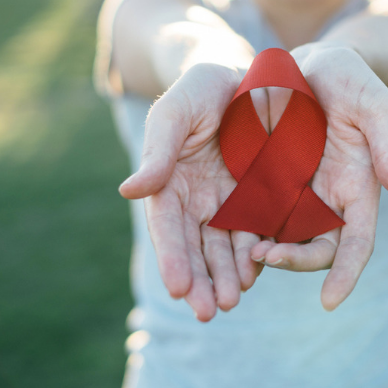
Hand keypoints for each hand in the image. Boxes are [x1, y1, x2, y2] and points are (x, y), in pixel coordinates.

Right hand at [118, 63, 265, 320]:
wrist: (244, 75)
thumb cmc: (199, 89)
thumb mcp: (176, 111)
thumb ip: (159, 150)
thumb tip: (129, 190)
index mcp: (168, 183)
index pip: (167, 228)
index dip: (172, 257)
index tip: (178, 287)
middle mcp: (195, 200)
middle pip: (195, 248)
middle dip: (201, 281)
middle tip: (209, 312)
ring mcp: (227, 201)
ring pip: (225, 248)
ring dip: (227, 277)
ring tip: (233, 300)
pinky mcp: (259, 198)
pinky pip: (257, 231)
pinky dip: (256, 255)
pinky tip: (259, 274)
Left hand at [249, 43, 387, 310]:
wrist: (308, 61)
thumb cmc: (350, 78)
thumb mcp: (375, 105)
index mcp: (358, 189)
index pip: (357, 244)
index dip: (346, 274)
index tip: (329, 301)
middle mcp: (326, 200)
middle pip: (314, 249)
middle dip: (294, 262)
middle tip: (265, 258)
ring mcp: (294, 193)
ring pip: (281, 239)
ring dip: (266, 254)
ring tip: (244, 254)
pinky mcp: (264, 182)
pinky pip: (253, 215)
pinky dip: (243, 232)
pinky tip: (222, 236)